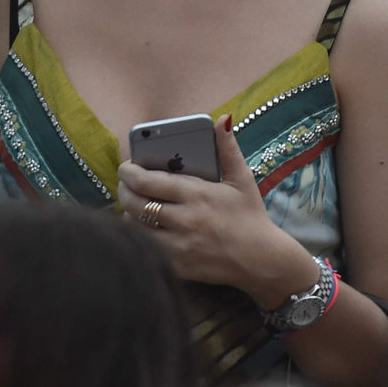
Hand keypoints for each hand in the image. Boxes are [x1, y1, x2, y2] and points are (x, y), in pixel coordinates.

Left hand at [117, 115, 317, 301]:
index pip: (147, 181)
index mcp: (196, 195)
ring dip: (128, 214)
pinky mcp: (180, 266)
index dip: (129, 172)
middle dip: (124, 190)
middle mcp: (185, 220)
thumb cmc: (250, 216)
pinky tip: (143, 229)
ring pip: (136, 228)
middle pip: (135, 203)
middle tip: (125, 184)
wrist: (263, 261)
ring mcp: (180, 246)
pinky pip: (147, 250)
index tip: (126, 166)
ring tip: (132, 204)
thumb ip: (228, 148)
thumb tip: (222, 119)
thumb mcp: (242, 179)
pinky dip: (139, 238)